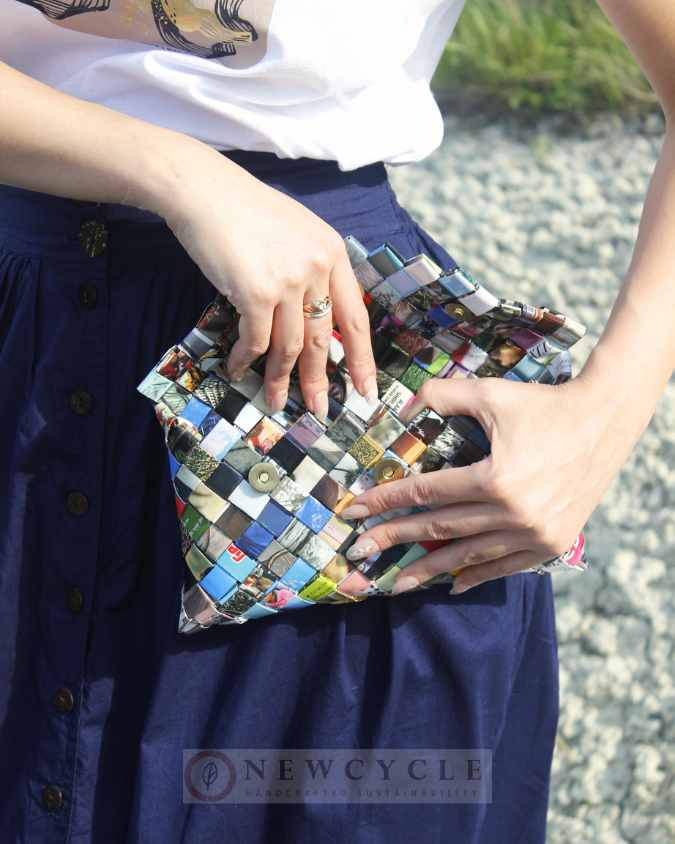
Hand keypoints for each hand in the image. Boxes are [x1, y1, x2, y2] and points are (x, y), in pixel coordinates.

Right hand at [153, 143, 375, 419]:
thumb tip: (314, 321)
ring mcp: (289, 281)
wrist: (203, 191)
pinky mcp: (256, 293)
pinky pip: (255, 341)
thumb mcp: (296, 233)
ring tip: (274, 402)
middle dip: (321, 381)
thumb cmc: (245, 211)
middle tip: (320, 410)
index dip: (362, 360)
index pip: (355, 318)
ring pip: (290, 347)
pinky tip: (236, 370)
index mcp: (333, 253)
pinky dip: (245, 360)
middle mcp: (317, 268)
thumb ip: (313, 271)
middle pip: (323, 340)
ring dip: (279, 379)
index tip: (365, 389)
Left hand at [340, 373, 635, 593]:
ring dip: (429, 570)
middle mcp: (514, 512)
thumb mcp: (491, 392)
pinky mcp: (552, 543)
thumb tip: (404, 405)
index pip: (426, 492)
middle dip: (394, 539)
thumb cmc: (544, 405)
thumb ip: (443, 396)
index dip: (386, 501)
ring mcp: (535, 533)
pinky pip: (505, 566)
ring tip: (395, 584)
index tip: (354, 510)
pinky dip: (477, 575)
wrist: (604, 422)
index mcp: (495, 478)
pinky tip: (452, 585)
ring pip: (469, 555)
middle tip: (359, 551)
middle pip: (440, 528)